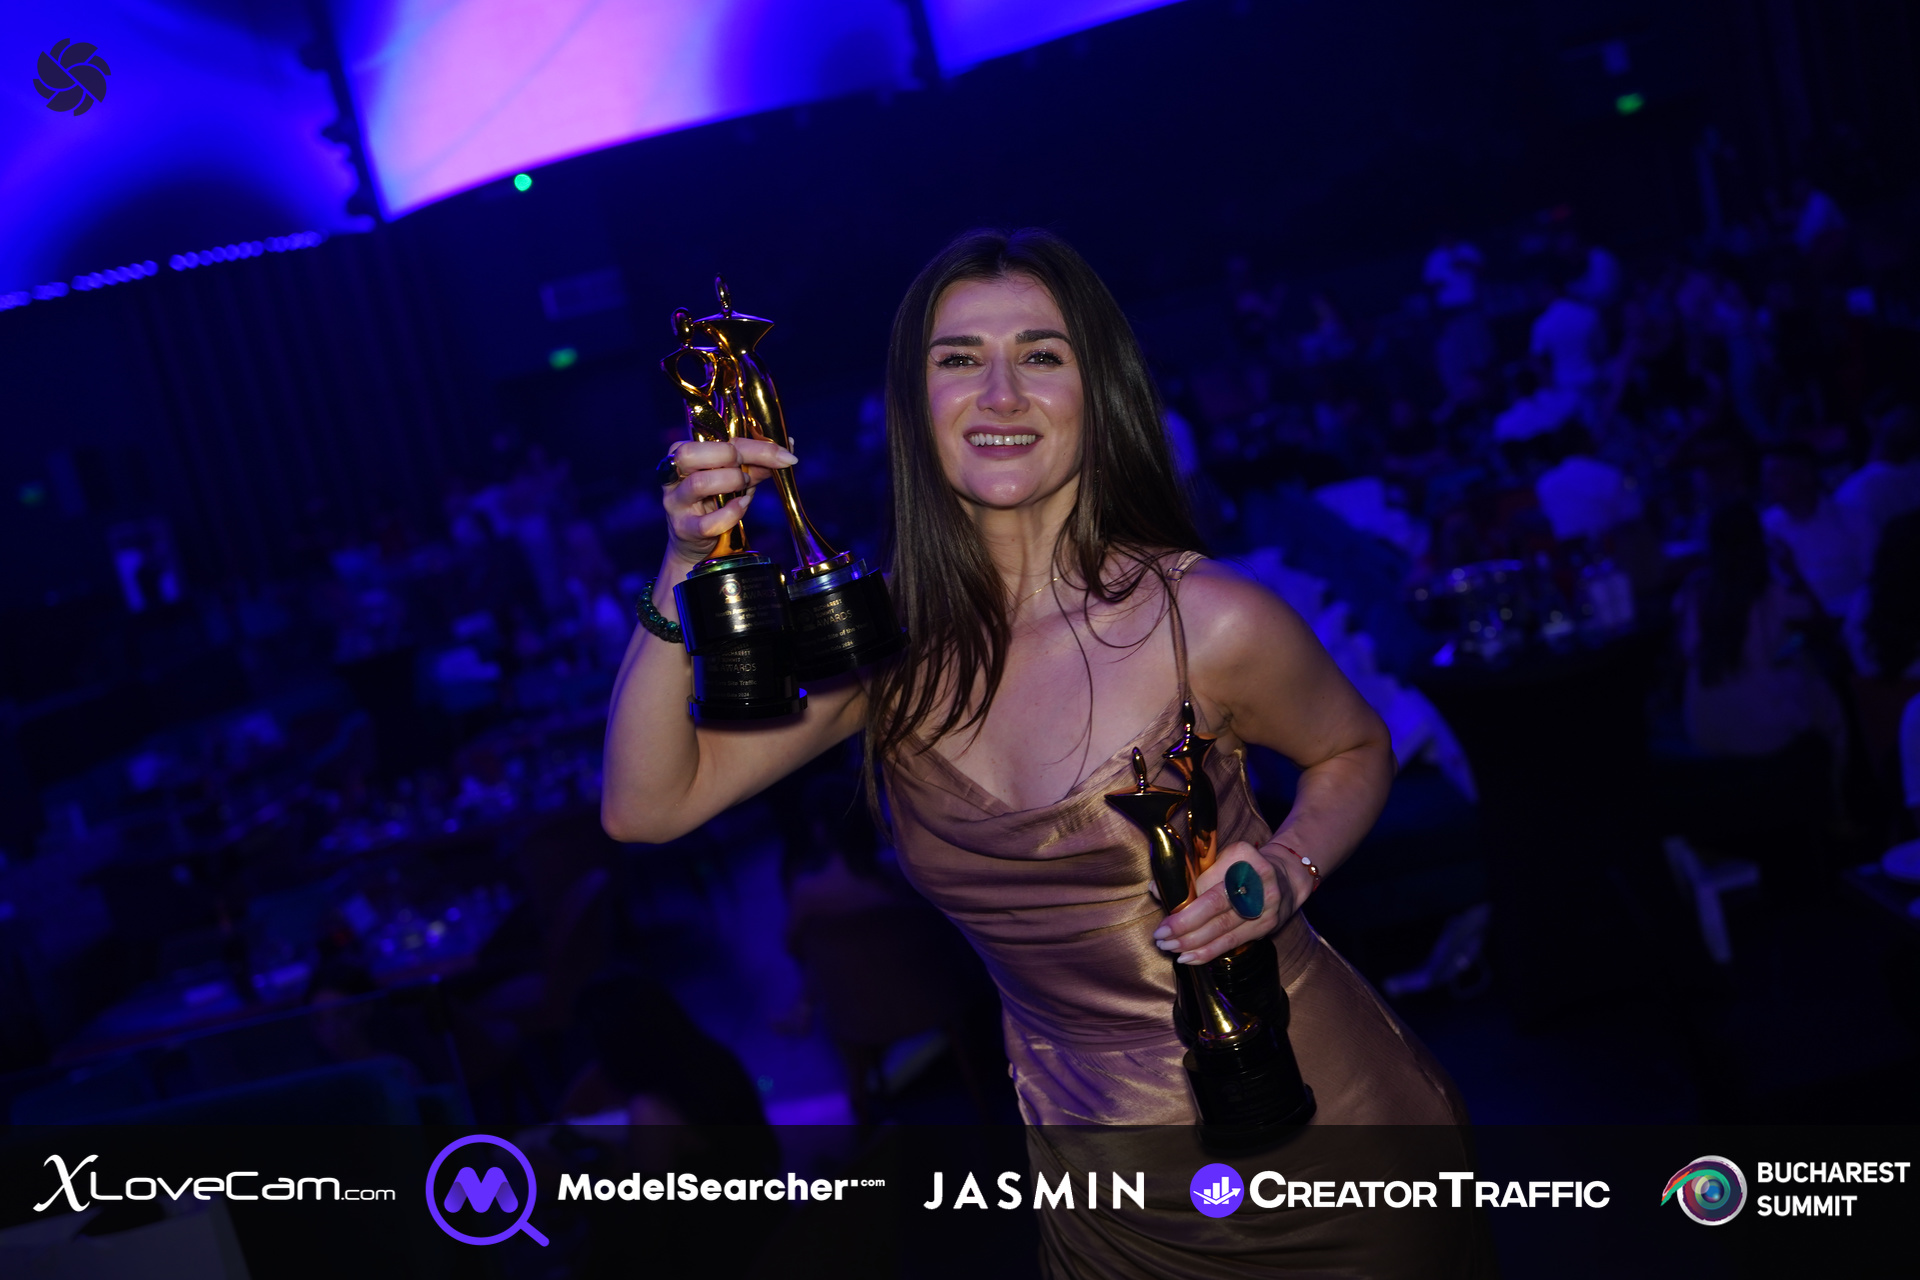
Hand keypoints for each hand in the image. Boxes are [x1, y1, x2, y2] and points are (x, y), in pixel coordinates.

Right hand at [660, 438, 796, 570]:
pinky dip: (731, 513)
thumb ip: (756, 464)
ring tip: (745, 488)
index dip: (758, 446)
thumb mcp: (736, 478)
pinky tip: (742, 506)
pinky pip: (706, 522)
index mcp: (684, 451)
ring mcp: (675, 502)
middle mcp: (673, 474)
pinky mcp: (684, 529)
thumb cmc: (715, 502)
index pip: (721, 439)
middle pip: (693, 453)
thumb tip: (786, 450)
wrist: (696, 542)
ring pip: (699, 483)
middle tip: (750, 472)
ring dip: (732, 482)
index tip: (786, 456)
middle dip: (731, 457)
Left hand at [1153, 840, 1303, 964]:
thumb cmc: (1241, 868)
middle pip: (1215, 906)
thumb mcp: (1219, 860)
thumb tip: (1157, 889)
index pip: (1207, 881)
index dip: (1183, 902)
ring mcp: (1266, 903)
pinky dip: (1210, 951)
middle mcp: (1258, 878)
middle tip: (1161, 937)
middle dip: (1184, 925)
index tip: (1163, 913)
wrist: (1285, 877)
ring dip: (1194, 942)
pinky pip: (1234, 941)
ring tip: (1170, 948)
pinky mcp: (1268, 924)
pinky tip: (1191, 957)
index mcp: (1242, 855)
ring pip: (1224, 928)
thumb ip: (1189, 875)